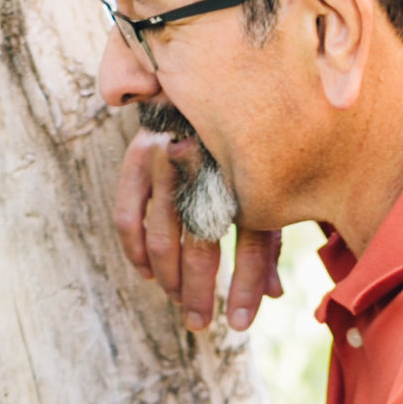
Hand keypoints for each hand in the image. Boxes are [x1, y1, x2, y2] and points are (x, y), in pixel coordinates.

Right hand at [114, 126, 283, 334]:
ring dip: (168, 279)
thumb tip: (274, 296)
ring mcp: (168, 160)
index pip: (250, 246)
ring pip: (161, 239)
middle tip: (198, 323)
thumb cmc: (246, 142)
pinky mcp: (139, 156)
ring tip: (177, 300)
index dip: (245, 290)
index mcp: (249, 175)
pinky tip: (148, 273)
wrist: (213, 78)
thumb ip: (267, 240)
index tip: (237, 325)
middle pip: (199, 249)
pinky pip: (128, 215)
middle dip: (198, 294)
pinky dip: (136, 251)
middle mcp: (207, 168)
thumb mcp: (266, 187)